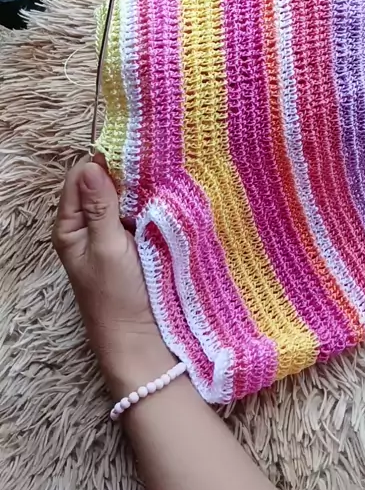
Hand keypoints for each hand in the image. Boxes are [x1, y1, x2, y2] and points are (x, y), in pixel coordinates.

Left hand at [52, 159, 173, 397]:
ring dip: (141, 187)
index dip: (102, 162)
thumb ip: (99, 207)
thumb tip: (91, 167)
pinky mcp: (135, 240)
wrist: (140, 338)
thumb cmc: (116, 297)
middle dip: (124, 171)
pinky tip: (168, 194)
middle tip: (152, 157)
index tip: (130, 150)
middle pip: (102, 183)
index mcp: (70, 226)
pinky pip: (140, 211)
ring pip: (124, 196)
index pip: (79, 178)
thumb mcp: (106, 248)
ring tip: (164, 171)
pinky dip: (152, 202)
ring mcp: (113, 232)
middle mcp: (89, 226)